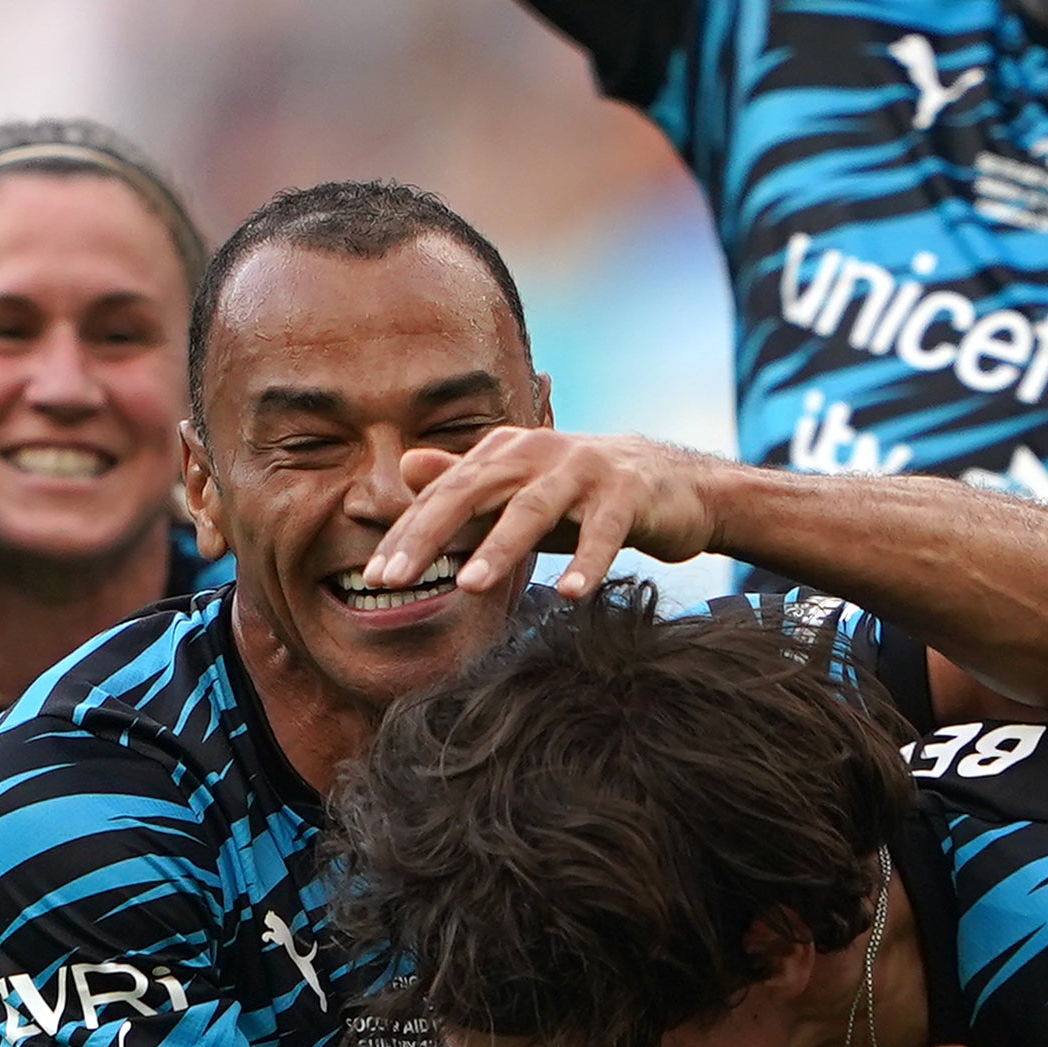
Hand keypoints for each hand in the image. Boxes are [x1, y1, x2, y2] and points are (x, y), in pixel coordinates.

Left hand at [364, 428, 733, 603]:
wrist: (672, 482)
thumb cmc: (583, 494)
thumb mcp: (520, 489)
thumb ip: (466, 482)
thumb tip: (406, 469)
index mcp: (506, 452)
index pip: (445, 494)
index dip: (408, 533)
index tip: (375, 575)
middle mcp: (538, 453)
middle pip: (475, 493)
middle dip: (431, 535)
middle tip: (396, 578)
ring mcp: (585, 471)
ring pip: (534, 510)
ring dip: (501, 547)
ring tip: (471, 586)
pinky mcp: (629, 495)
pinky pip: (604, 532)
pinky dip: (588, 561)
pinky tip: (570, 593)